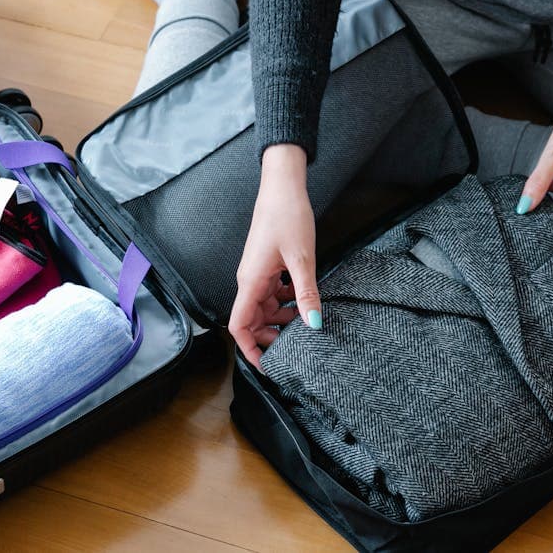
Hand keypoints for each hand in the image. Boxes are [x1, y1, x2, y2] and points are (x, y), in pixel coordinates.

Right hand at [229, 144, 321, 369]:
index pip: (238, 326)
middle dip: (271, 336)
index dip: (249, 350)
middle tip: (298, 342)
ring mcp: (256, 273)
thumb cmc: (287, 217)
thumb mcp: (303, 260)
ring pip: (263, 307)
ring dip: (281, 318)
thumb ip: (306, 295)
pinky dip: (285, 301)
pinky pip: (271, 293)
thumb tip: (313, 325)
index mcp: (250, 282)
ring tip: (305, 319)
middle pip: (252, 320)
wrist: (282, 186)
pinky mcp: (266, 265)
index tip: (267, 365)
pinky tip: (303, 297)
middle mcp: (248, 280)